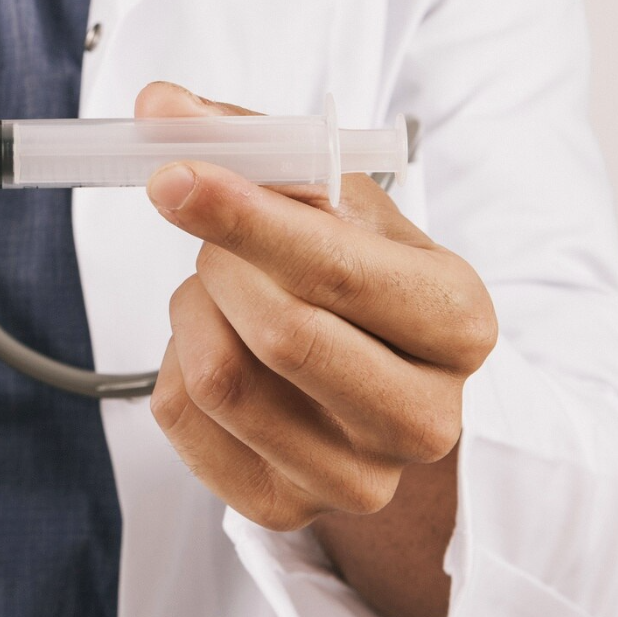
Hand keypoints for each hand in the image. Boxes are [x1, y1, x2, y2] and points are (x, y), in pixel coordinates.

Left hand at [140, 83, 496, 532]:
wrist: (378, 384)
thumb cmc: (358, 278)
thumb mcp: (335, 202)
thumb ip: (254, 141)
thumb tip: (157, 106)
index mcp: (459, 322)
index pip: (338, 273)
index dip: (245, 218)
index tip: (172, 175)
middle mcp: (426, 417)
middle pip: (281, 334)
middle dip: (221, 265)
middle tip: (211, 234)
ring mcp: (358, 479)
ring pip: (221, 379)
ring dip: (192, 310)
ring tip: (218, 291)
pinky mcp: (283, 510)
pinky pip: (181, 419)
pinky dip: (173, 362)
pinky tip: (214, 345)